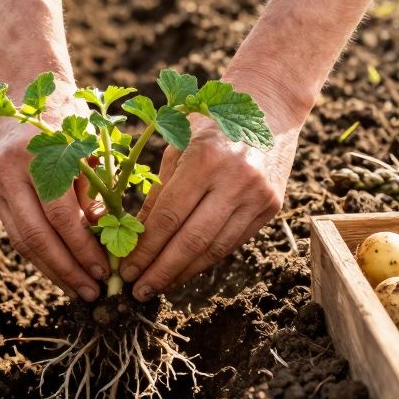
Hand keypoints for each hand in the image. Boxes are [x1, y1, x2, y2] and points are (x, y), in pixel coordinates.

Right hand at [0, 85, 108, 301]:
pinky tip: (62, 271)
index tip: (106, 271)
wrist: (28, 91)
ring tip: (79, 289)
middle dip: (67, 269)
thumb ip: (97, 193)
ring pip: (22, 241)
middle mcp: (7, 169)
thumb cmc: (71, 120)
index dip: (83, 248)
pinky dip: (41, 256)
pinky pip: (17, 233)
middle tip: (92, 292)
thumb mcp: (91, 150)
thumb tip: (109, 244)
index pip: (60, 215)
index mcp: (35, 154)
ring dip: (53, 270)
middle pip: (35, 235)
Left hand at [118, 79, 303, 300]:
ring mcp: (257, 196)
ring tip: (160, 286)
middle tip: (139, 291)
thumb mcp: (176, 147)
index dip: (145, 249)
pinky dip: (207, 259)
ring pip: (215, 248)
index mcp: (204, 160)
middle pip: (192, 240)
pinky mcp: (271, 206)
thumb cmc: (210, 124)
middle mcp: (234, 180)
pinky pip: (234, 242)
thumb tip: (132, 238)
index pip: (168, 217)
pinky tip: (186, 270)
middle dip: (161, 270)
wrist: (267, 107)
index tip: (126, 269)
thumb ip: (157, 193)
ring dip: (184, 272)